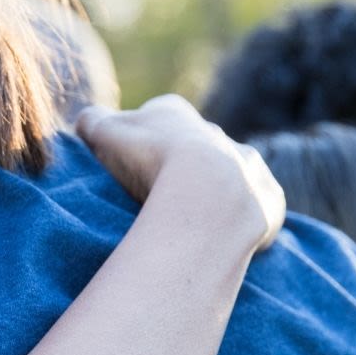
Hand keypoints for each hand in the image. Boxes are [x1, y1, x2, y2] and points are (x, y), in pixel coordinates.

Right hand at [76, 96, 283, 255]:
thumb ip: (92, 122)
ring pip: (228, 178)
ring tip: (190, 225)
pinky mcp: (267, 199)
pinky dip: (239, 223)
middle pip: (192, 149)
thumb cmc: (149, 160)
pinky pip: (253, 210)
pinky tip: (220, 240)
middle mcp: (216, 134)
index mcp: (174, 114)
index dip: (137, 143)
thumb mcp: (105, 134)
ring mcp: (247, 165)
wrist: (207, 192)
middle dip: (177, 170)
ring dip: (212, 196)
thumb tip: (87, 122)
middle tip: (156, 200)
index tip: (127, 166)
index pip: (152, 121)